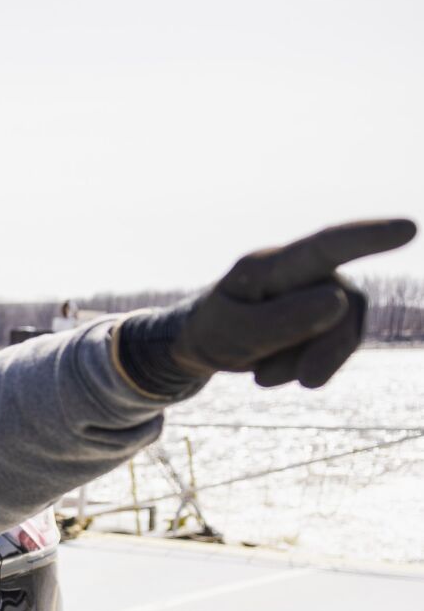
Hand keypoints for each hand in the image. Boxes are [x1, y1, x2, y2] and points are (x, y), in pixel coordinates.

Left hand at [122, 219, 413, 393]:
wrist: (207, 345)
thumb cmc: (213, 329)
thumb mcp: (231, 332)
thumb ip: (280, 320)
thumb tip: (340, 299)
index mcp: (273, 265)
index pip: (325, 247)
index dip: (366, 238)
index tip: (408, 229)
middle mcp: (307, 272)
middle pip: (341, 309)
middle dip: (313, 353)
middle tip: (261, 381)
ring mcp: (325, 294)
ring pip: (344, 334)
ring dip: (305, 365)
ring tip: (261, 375)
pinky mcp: (334, 320)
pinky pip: (337, 351)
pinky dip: (308, 369)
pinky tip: (274, 371)